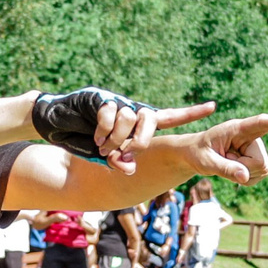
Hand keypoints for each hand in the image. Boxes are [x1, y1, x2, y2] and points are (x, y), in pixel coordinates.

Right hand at [32, 91, 217, 170]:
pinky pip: (110, 112)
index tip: (213, 107)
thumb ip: (119, 160)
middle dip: (142, 139)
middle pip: (150, 118)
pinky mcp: (100, 97)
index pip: (169, 116)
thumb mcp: (105, 155)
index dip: (190, 113)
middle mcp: (130, 109)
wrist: (55, 122)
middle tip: (130, 152)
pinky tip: (96, 138)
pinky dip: (104, 129)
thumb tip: (130, 169)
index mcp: (138, 122)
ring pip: (129, 117)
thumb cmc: (83, 140)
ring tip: (104, 148)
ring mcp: (116, 102)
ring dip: (117, 137)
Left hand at [179, 115, 267, 183]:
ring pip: (262, 170)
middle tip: (224, 161)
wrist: (195, 155)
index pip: (261, 123)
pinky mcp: (256, 159)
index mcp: (237, 128)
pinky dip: (245, 179)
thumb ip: (224, 168)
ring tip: (228, 163)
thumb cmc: (197, 153)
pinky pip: (259, 175)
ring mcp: (255, 148)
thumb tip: (245, 177)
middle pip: (260, 161)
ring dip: (243, 174)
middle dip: (243, 168)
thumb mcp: (206, 161)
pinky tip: (234, 171)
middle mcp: (250, 136)